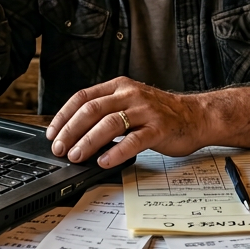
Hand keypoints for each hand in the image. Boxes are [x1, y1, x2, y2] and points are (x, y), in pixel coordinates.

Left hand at [46, 77, 204, 167]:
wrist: (196, 116)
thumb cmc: (160, 114)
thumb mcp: (130, 103)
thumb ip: (107, 111)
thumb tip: (75, 133)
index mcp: (119, 87)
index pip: (83, 97)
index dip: (64, 115)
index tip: (52, 132)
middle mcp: (130, 95)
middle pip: (92, 110)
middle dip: (71, 131)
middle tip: (60, 148)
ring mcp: (145, 111)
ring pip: (109, 124)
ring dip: (88, 141)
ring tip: (76, 156)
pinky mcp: (158, 129)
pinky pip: (133, 141)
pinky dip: (115, 152)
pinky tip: (104, 161)